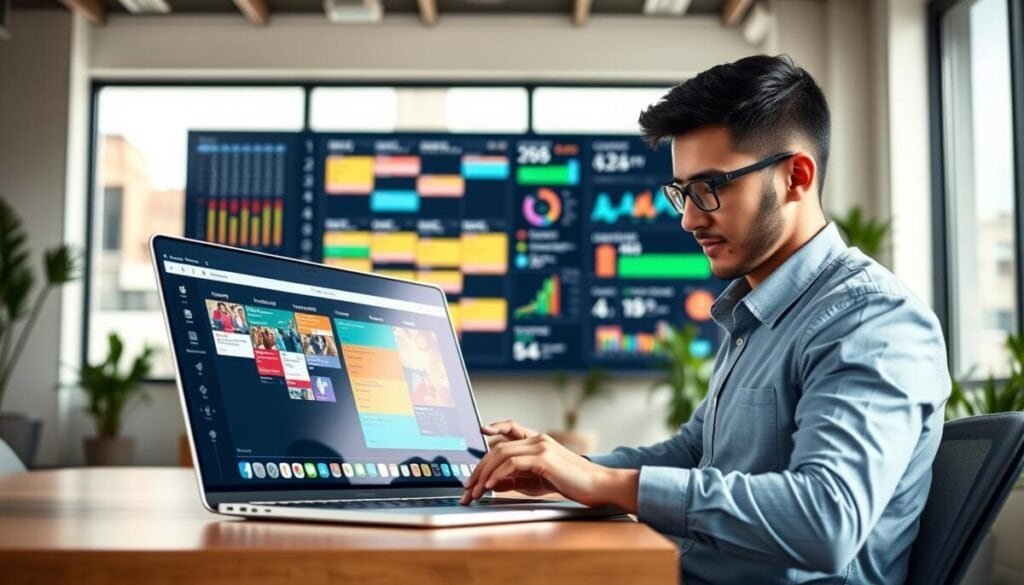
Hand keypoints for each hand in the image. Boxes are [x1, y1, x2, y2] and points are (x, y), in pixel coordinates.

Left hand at [461, 422, 638, 511]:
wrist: (599, 485)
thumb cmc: (573, 483)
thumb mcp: (538, 481)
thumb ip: (516, 479)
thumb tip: (493, 483)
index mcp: (538, 440)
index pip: (511, 427)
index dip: (495, 427)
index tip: (481, 432)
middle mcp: (538, 439)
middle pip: (498, 447)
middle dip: (478, 468)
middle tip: (467, 487)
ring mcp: (541, 446)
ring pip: (501, 454)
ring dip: (483, 474)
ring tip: (474, 492)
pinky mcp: (544, 458)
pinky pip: (513, 464)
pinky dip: (498, 474)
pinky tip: (490, 486)